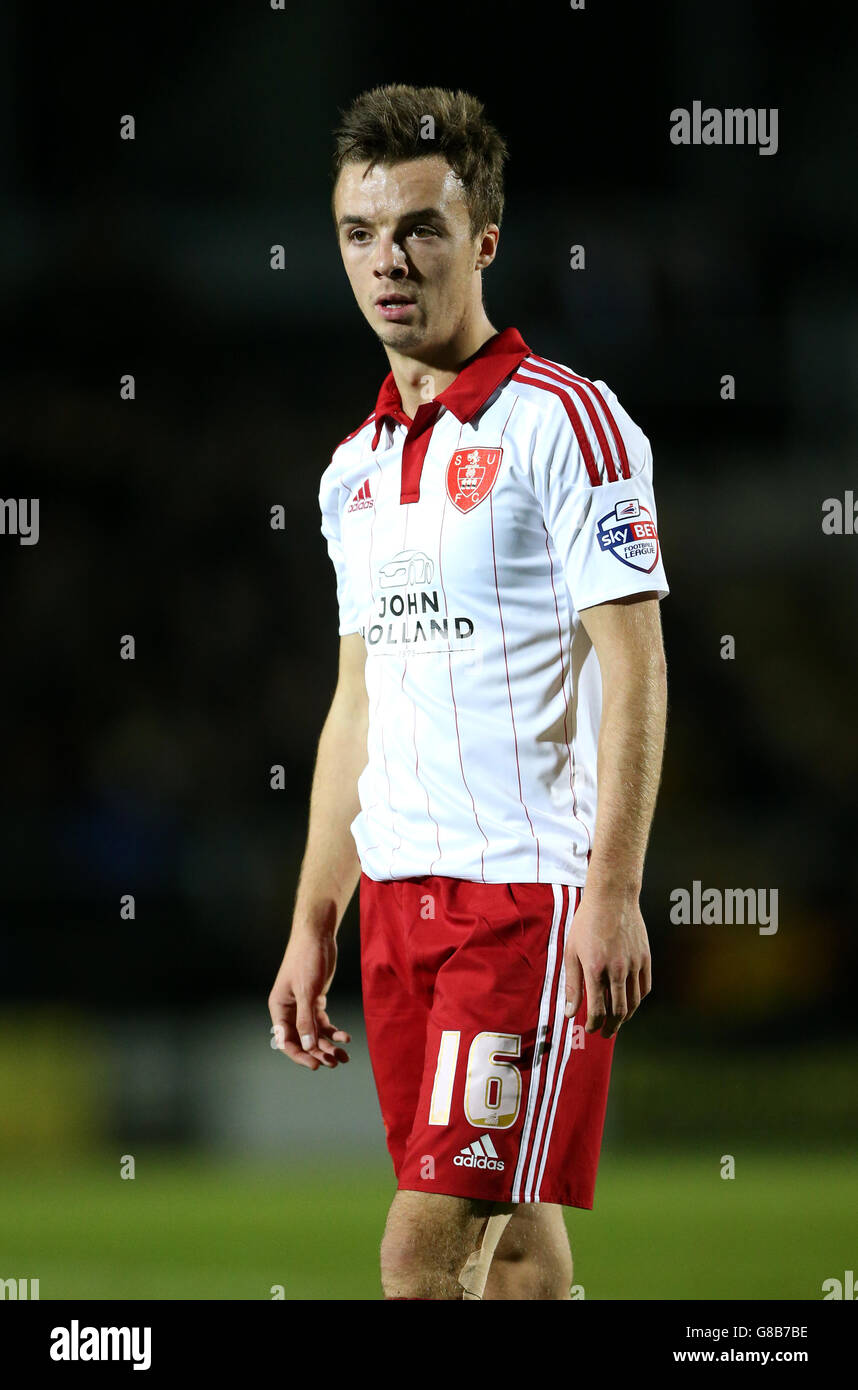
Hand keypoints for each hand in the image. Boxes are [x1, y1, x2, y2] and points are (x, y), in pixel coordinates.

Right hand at [268, 928, 350, 1069]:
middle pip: (302, 1040)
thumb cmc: (306, 959)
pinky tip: (346, 1037)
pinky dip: (334, 1031)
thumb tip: (307, 1046)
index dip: (299, 1055)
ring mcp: (303, 1006)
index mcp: (279, 1008)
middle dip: (318, 1052)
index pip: (286, 1040)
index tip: (316, 1065)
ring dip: (328, 1045)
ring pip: (315, 1033)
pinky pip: (324, 1022)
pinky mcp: (316, 1000)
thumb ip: (306, 1019)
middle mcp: (289, 1010)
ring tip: (344, 1056)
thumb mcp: (306, 990)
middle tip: (334, 1062)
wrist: (318, 936)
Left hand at [563, 889, 651, 1038]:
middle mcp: (617, 970)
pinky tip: (630, 1003)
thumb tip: (570, 1013)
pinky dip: (638, 1000)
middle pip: (617, 1011)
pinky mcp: (645, 958)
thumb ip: (572, 984)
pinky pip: (645, 987)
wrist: (612, 898)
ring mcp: (634, 964)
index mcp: (595, 969)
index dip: (594, 1025)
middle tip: (605, 1034)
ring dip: (625, 1018)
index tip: (590, 1029)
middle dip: (610, 1027)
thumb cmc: (587, 922)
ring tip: (617, 1023)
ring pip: (634, 1002)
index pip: (597, 1010)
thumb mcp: (572, 951)